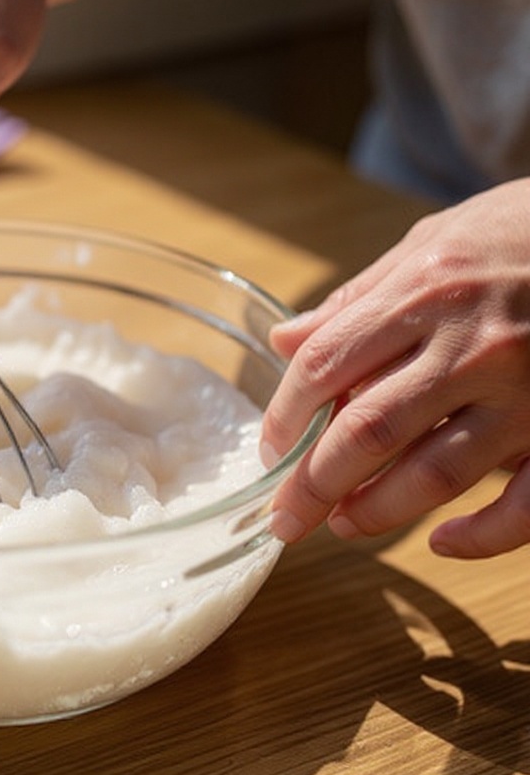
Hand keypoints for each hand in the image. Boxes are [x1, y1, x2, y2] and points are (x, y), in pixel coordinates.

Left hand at [261, 178, 529, 558]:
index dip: (285, 416)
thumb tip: (285, 340)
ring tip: (343, 525)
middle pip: (369, 431)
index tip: (270, 450)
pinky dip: (485, 535)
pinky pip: (527, 502)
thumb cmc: (520, 232)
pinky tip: (443, 542)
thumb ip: (357, 300)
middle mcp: (471, 346)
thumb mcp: (431, 245)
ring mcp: (526, 391)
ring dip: (379, 511)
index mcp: (425, 293)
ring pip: (435, 472)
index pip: (326, 366)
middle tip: (285, 517)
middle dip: (314, 484)